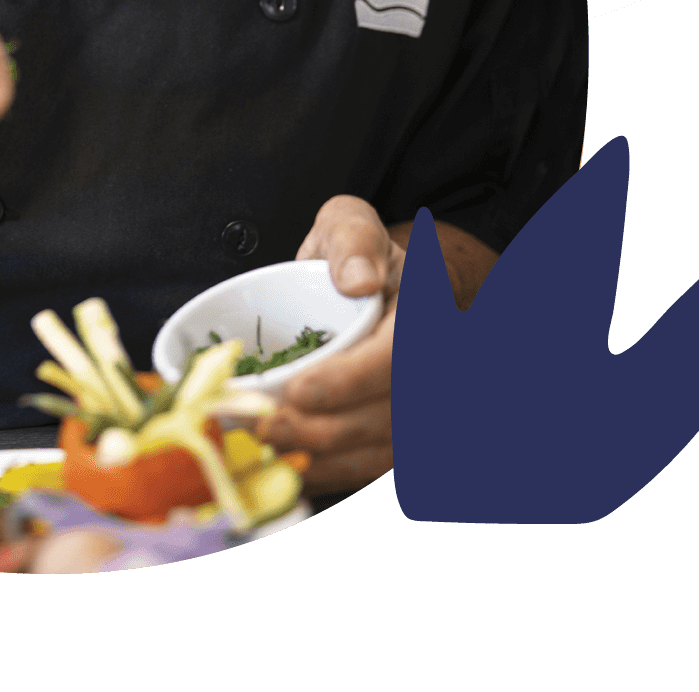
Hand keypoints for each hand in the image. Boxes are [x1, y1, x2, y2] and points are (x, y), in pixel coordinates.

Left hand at [257, 195, 400, 492]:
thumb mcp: (350, 222)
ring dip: (326, 460)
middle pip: (393, 415)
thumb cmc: (356, 257)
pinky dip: (332, 475)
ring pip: (385, 452)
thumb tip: (359, 280)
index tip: (298, 391)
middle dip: (327, 430)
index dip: (352, 380)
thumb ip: (352, 239)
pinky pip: (373, 468)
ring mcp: (421, 407)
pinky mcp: (400, 437)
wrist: (371, 288)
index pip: (401, 356)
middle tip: (264, 428)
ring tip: (267, 451)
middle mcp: (433, 366)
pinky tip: (289, 470)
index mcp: (426, 313)